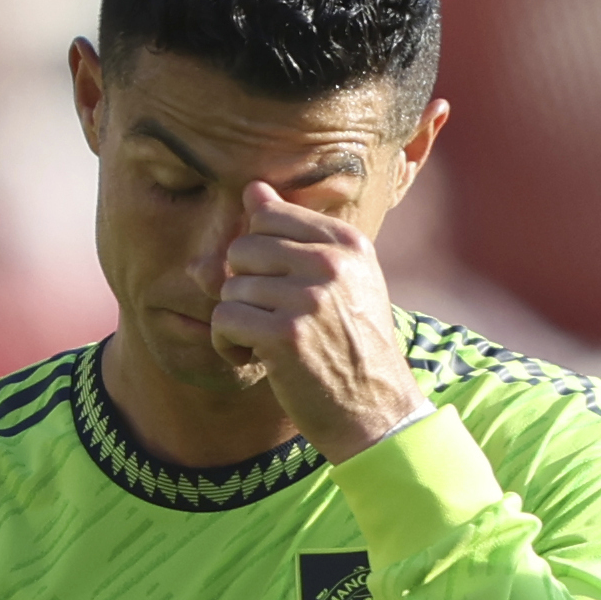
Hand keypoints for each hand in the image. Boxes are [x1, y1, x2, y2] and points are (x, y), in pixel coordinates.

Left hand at [209, 181, 423, 463]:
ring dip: (238, 321)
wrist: (376, 410)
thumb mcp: (337, 282)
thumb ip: (292, 235)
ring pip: (230, 287)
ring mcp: (309, 298)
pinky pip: (224, 319)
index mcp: (347, 243)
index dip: (258, 256)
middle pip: (242, 249)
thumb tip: (252, 189)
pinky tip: (257, 359)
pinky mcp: (286, 336)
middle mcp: (331, 264)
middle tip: (270, 319)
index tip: (279, 286)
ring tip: (269, 343)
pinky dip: (228, 344)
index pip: (268, 216)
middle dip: (244, 288)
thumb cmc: (350, 344)